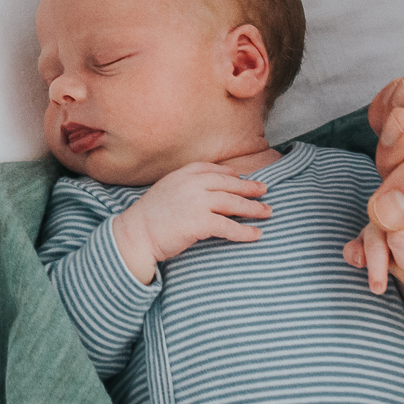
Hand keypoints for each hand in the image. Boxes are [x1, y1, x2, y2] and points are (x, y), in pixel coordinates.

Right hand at [112, 162, 270, 284]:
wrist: (136, 234)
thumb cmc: (150, 217)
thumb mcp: (166, 190)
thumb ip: (186, 186)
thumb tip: (208, 191)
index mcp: (182, 174)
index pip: (213, 169)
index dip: (230, 173)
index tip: (242, 177)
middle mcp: (192, 184)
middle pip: (229, 184)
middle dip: (249, 187)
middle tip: (264, 190)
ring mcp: (197, 202)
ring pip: (233, 203)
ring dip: (253, 208)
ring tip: (267, 211)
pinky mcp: (200, 222)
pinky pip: (229, 226)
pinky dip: (245, 232)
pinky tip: (256, 234)